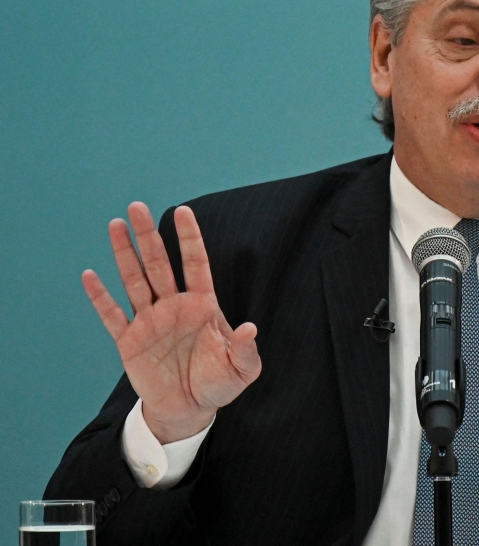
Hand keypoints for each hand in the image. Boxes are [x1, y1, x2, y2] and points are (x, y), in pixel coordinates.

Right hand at [82, 203, 261, 443]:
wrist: (190, 410)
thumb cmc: (219, 385)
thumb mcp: (241, 370)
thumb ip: (245, 349)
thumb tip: (250, 328)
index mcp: (202, 306)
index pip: (196, 264)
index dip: (189, 238)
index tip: (183, 211)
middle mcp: (174, 306)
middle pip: (159, 264)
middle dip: (149, 236)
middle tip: (137, 205)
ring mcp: (150, 321)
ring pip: (134, 280)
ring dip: (124, 254)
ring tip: (115, 224)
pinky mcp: (129, 341)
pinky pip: (113, 315)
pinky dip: (101, 297)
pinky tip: (90, 275)